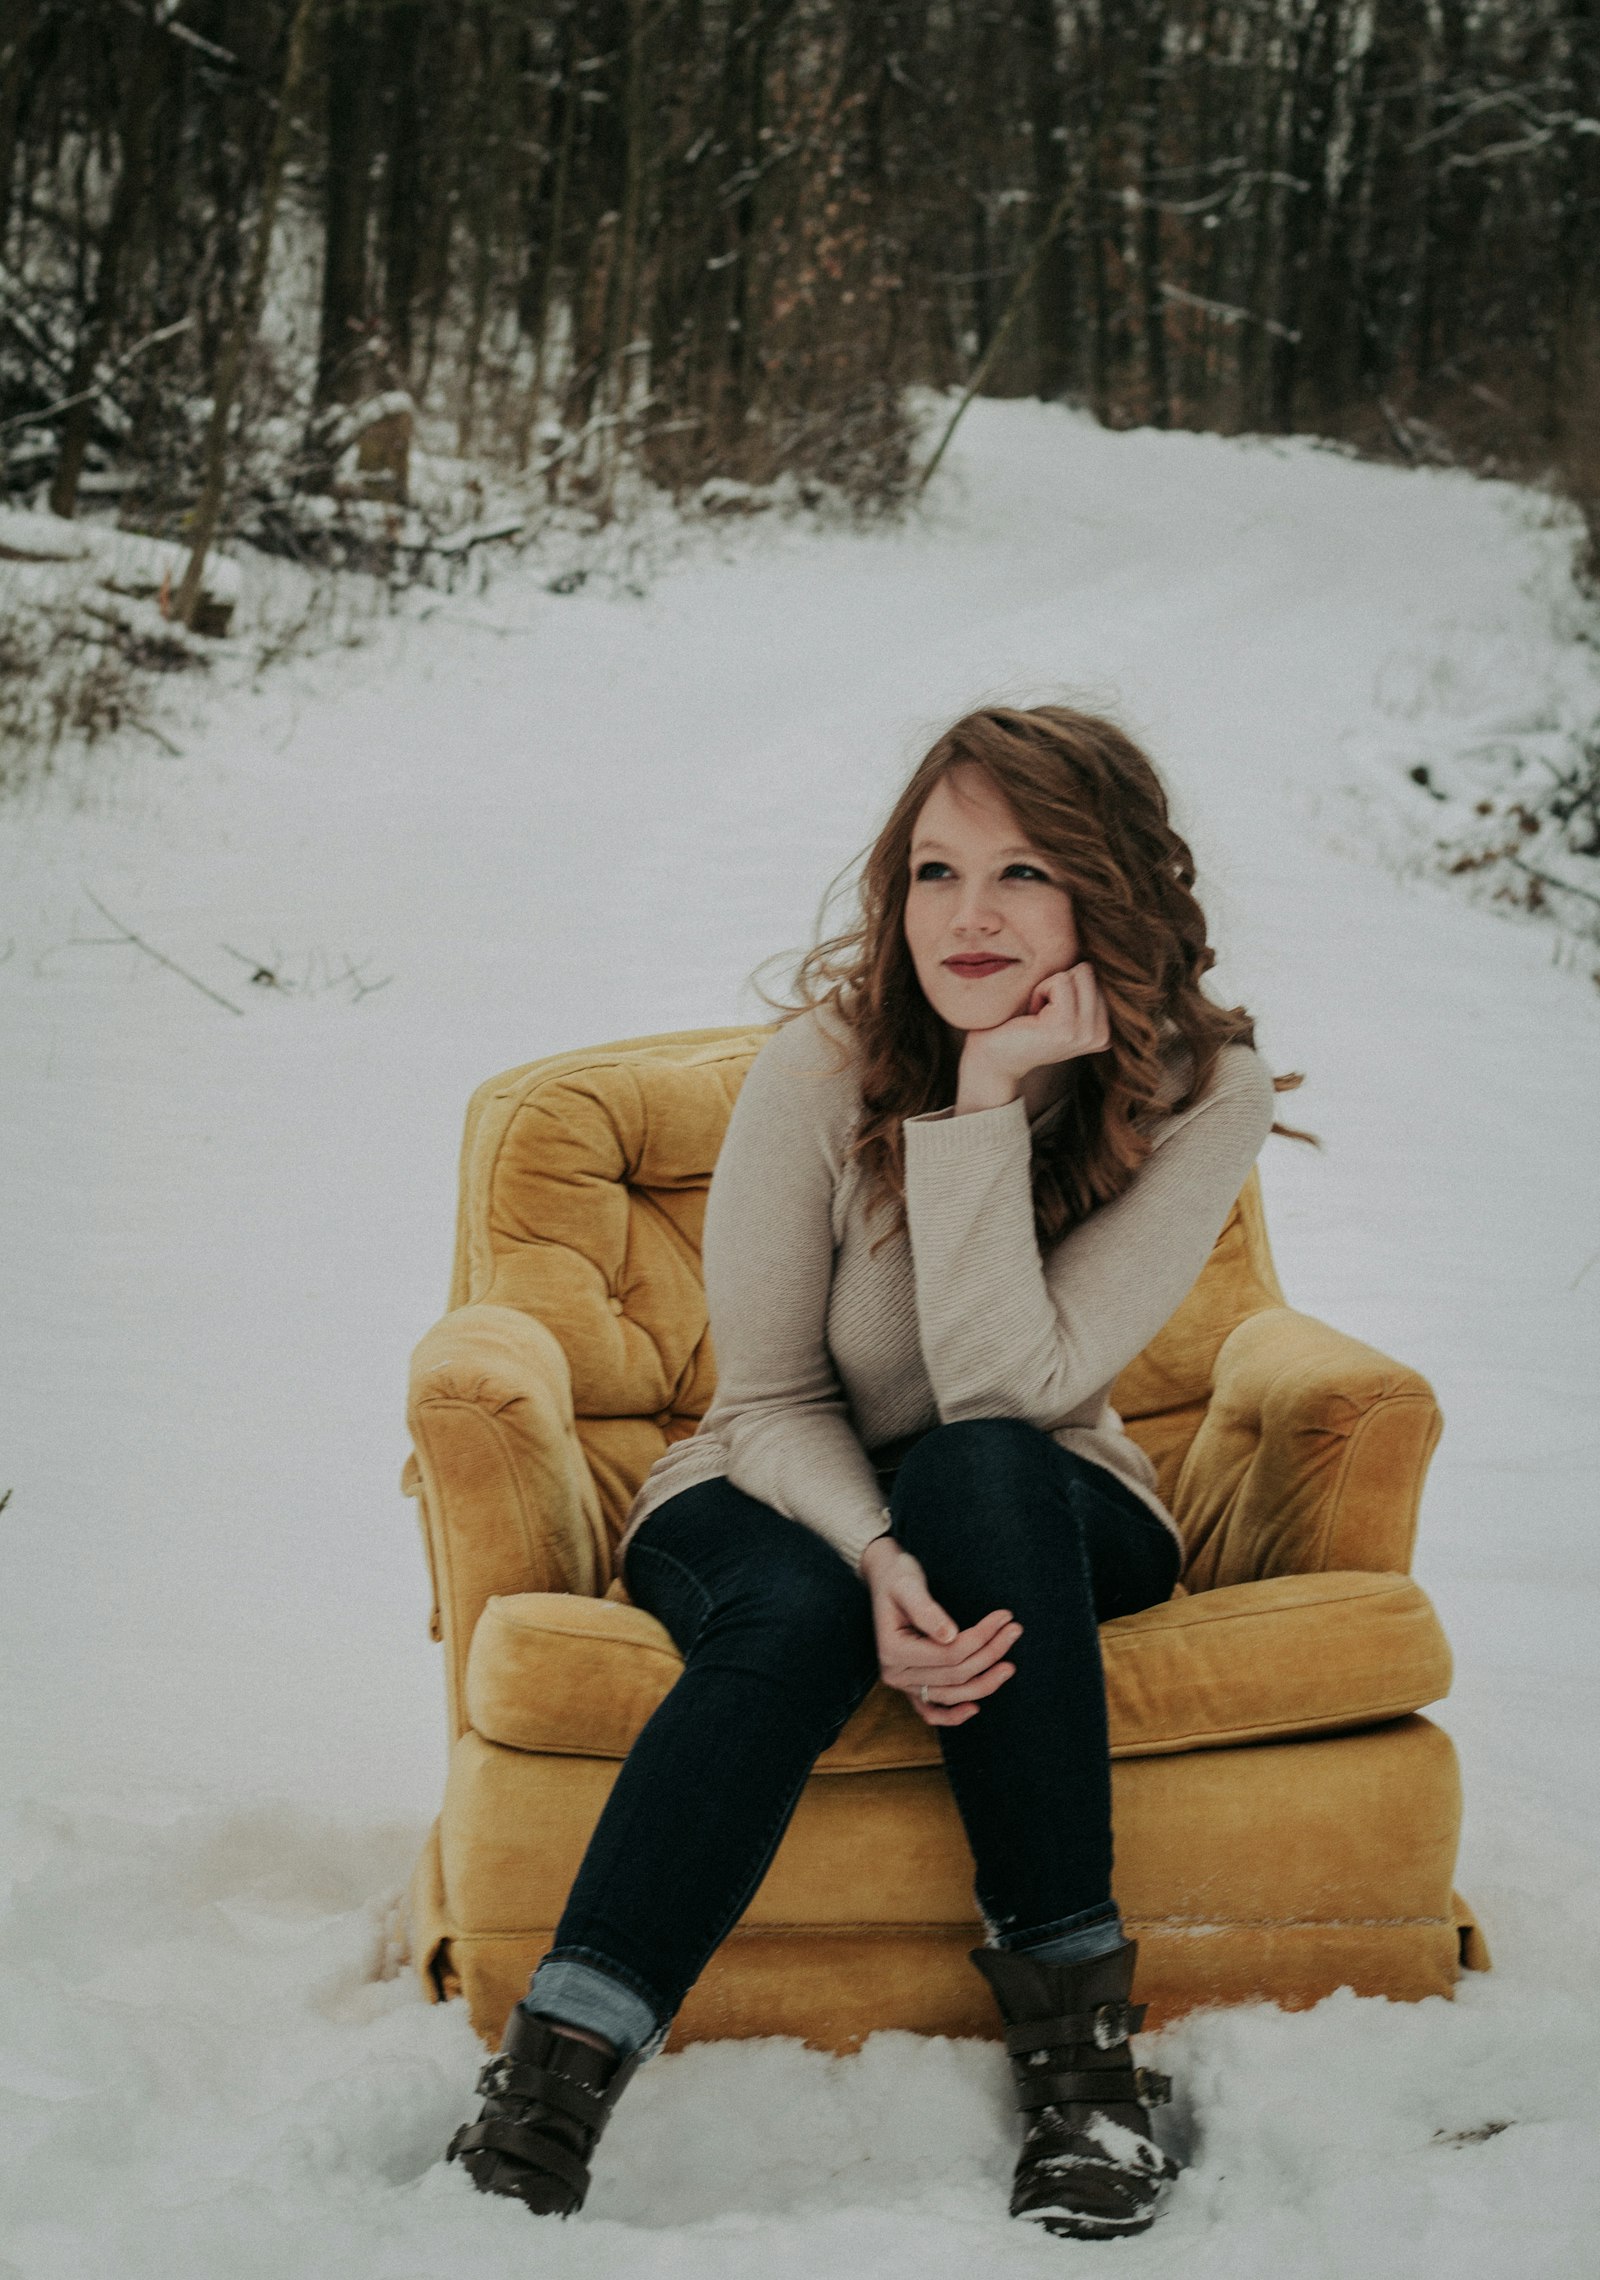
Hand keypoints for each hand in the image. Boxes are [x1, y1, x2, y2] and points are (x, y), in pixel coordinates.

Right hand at [859, 1535, 1020, 1726]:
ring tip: (1010, 1666)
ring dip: (984, 1683)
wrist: (885, 1579)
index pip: (949, 1653)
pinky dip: (952, 1716)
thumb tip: (950, 1636)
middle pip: (955, 1673)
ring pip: (950, 1694)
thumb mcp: (908, 1585)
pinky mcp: (911, 1686)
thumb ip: (926, 1610)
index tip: (1004, 1617)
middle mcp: (895, 1673)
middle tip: (1014, 1631)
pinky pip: (931, 1711)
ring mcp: (903, 1684)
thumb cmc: (898, 1577)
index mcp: (892, 1650)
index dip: (981, 1637)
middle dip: (990, 1653)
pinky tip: (975, 1708)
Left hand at [955, 962, 1109, 1113]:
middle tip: (1040, 1012)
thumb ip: (1082, 987)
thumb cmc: (1020, 1025)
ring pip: (1078, 973)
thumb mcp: (1061, 1006)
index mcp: (1104, 1031)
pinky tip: (1031, 1015)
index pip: (1096, 976)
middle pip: (1089, 972)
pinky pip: (1060, 981)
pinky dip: (1040, 990)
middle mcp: (1101, 1035)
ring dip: (1049, 986)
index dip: (1066, 986)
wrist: (992, 1057)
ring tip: (1036, 1014)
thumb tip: (1098, 943)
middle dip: (1059, 983)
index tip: (1048, 1013)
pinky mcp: (1065, 1027)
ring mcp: (1086, 1033)